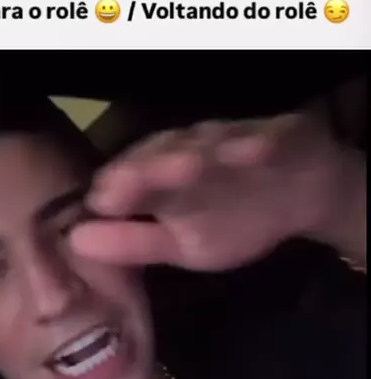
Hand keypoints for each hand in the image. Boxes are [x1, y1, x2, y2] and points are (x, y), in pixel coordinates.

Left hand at [69, 106, 350, 271]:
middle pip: (162, 154)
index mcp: (161, 179)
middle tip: (125, 182)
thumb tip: (76, 242)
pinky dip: (256, 145)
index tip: (100, 203)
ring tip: (183, 165)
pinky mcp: (273, 135)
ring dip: (195, 152)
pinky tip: (251, 153)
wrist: (301, 192)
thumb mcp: (180, 244)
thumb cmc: (231, 218)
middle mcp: (189, 153)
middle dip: (145, 168)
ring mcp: (231, 141)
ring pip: (208, 142)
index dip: (115, 188)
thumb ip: (133, 243)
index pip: (129, 178)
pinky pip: (264, 138)